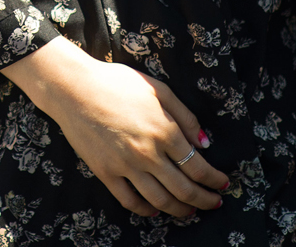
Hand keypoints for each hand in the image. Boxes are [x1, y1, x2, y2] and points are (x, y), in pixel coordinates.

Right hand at [1, 38, 228, 218]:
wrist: (74, 88)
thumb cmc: (117, 83)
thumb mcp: (158, 89)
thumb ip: (185, 117)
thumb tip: (205, 144)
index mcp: (164, 131)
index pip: (198, 166)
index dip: (214, 180)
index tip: (222, 184)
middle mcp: (148, 153)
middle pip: (183, 189)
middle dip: (204, 200)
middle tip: (214, 203)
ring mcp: (125, 166)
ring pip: (159, 200)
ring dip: (179, 210)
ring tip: (189, 212)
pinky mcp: (105, 172)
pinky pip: (128, 200)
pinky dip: (145, 210)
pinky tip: (154, 210)